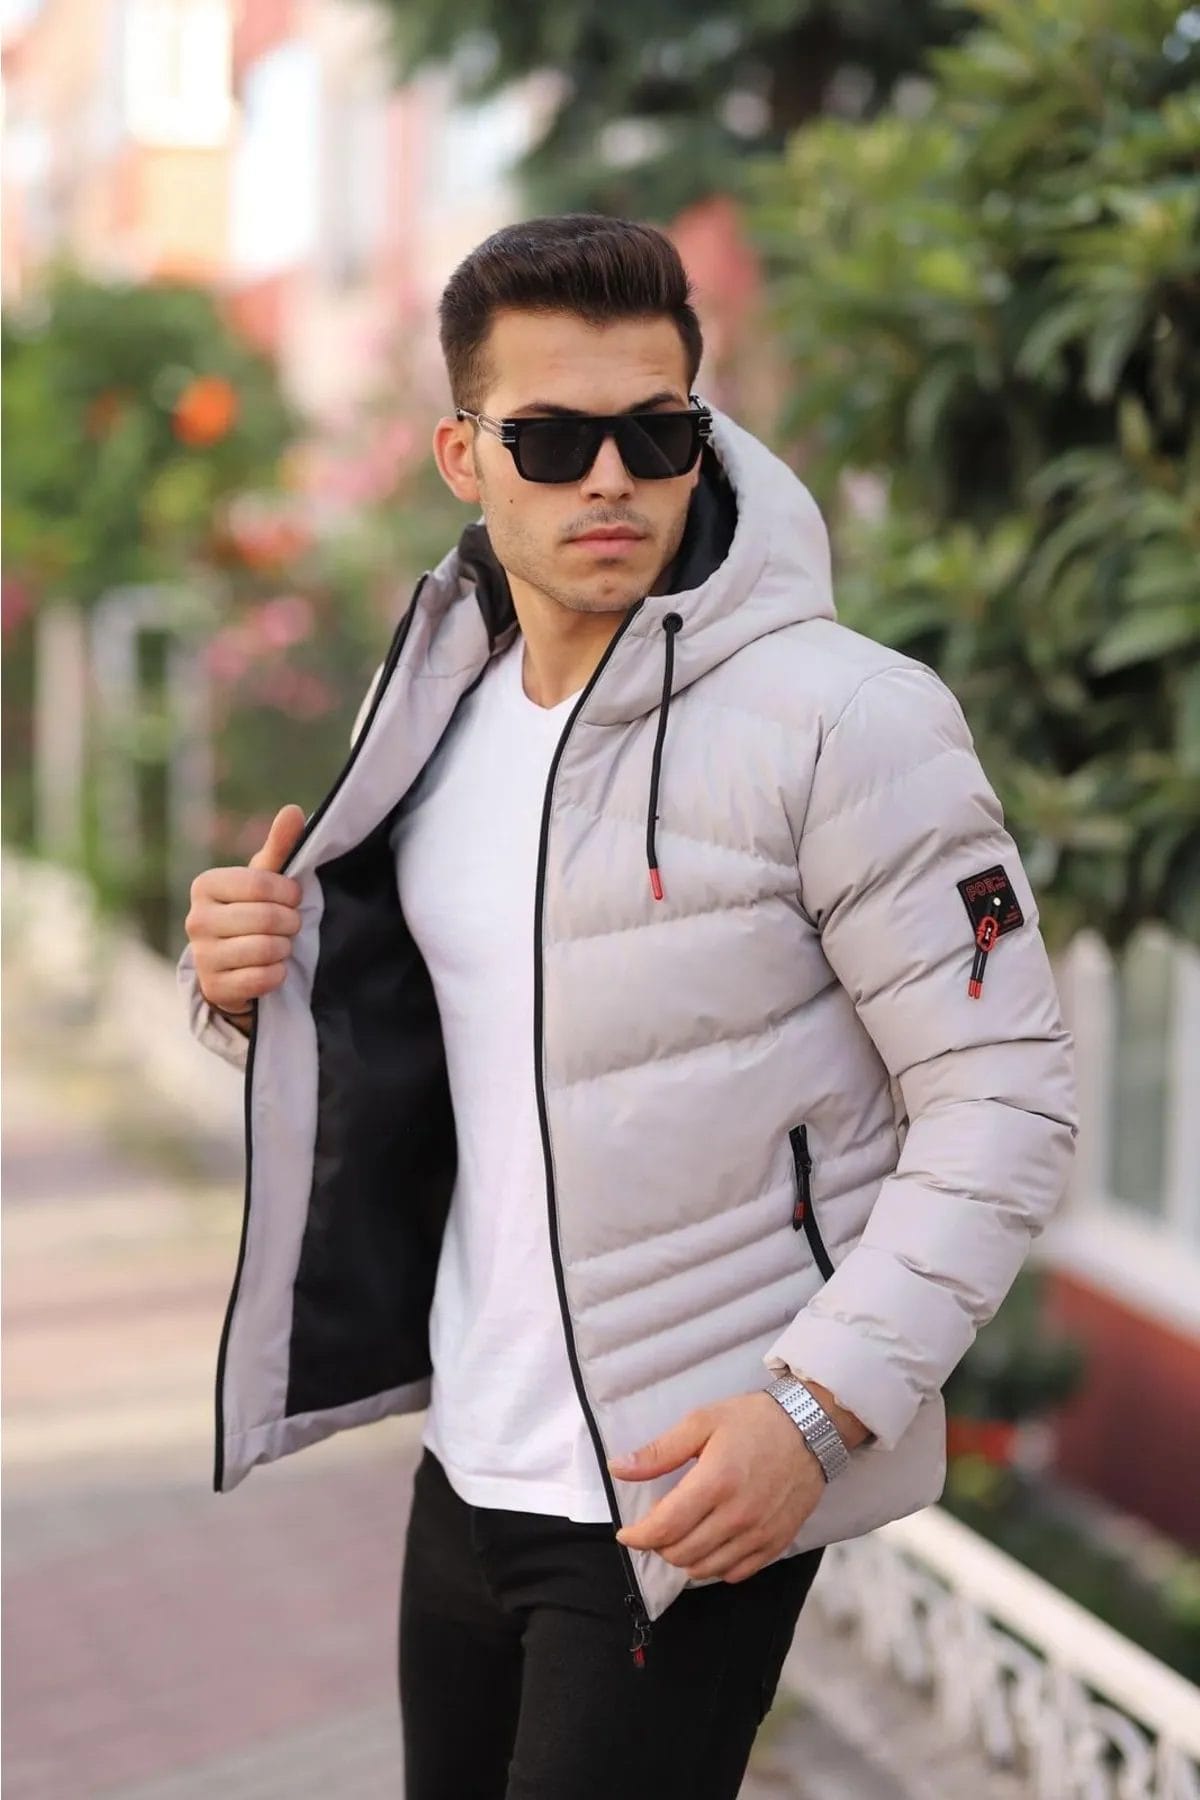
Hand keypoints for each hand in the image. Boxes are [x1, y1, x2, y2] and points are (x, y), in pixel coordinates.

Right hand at [185, 804, 306, 1018]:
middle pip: (266, 918)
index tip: (294, 897)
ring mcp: (202, 956)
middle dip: (290, 923)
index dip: (288, 892)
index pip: (260, 883)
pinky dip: (277, 973)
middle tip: (289, 925)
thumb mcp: (264, 879)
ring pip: (266, 949)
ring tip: (278, 945)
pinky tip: (269, 967)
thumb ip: (280, 846)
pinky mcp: (214, 987)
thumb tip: (293, 810)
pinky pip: (264, 978)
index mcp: (205, 885)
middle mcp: (196, 919)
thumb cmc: (252, 911)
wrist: (232, 965)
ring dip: (284, 948)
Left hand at [606, 1391, 825, 1583]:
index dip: (639, 1536)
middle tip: (657, 1526)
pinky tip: (710, 1545)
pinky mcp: (777, 1543)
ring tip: (681, 1535)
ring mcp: (759, 1534)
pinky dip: (715, 1567)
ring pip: (706, 1569)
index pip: (665, 1527)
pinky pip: (736, 1573)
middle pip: (682, 1554)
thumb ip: (659, 1451)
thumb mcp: (702, 1422)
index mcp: (715, 1483)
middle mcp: (737, 1516)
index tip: (627, 1533)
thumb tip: (618, 1467)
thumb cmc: (754, 1420)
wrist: (811, 1427)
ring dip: (685, 1558)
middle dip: (659, 1545)